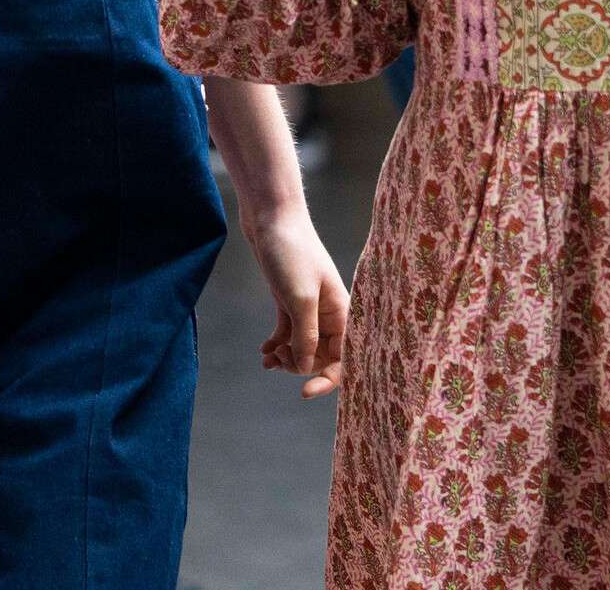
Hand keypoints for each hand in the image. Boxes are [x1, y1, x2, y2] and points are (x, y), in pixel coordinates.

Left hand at [241, 201, 349, 398]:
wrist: (270, 217)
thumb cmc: (291, 252)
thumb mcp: (299, 299)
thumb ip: (306, 337)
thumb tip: (305, 367)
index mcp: (342, 312)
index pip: (344, 357)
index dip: (328, 378)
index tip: (305, 392)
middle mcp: (329, 313)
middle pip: (321, 356)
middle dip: (299, 365)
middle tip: (277, 360)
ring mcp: (309, 307)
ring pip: (303, 347)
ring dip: (286, 357)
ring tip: (267, 358)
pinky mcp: (289, 301)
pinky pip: (289, 334)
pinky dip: (277, 345)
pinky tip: (264, 351)